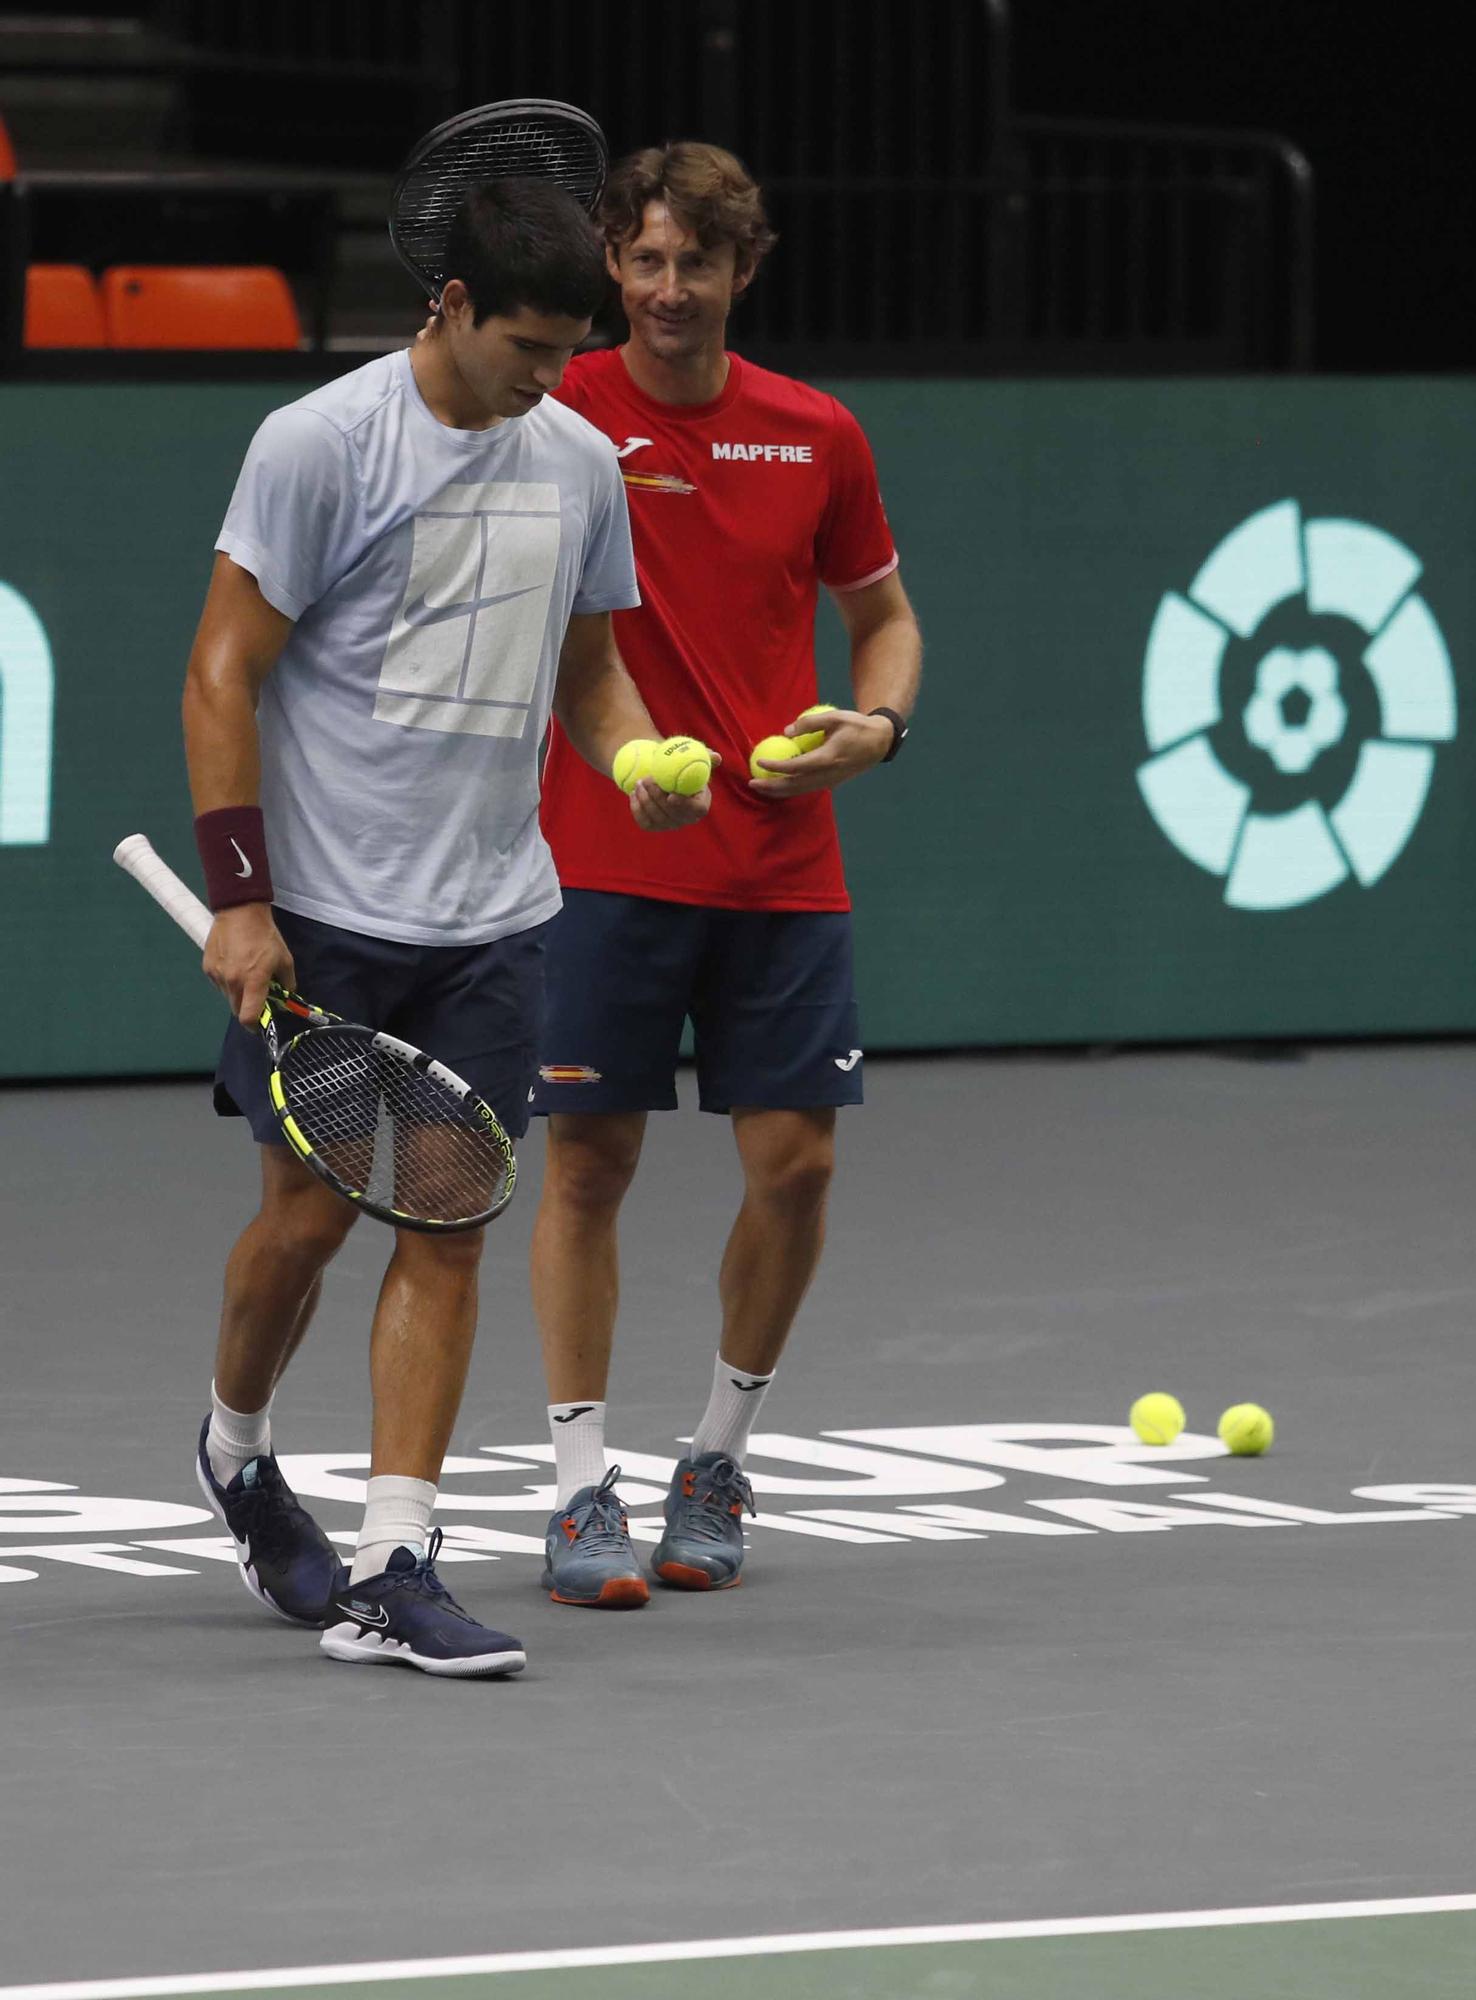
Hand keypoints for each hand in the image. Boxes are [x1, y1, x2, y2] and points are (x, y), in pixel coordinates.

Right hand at [202, 903, 296, 1026]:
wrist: (239, 912)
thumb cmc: (266, 936)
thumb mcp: (285, 959)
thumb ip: (287, 983)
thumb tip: (287, 998)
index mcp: (253, 981)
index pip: (248, 1017)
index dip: (255, 1026)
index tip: (260, 1024)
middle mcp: (232, 982)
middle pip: (237, 1010)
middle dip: (247, 1009)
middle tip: (256, 997)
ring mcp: (217, 975)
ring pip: (228, 997)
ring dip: (237, 995)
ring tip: (245, 976)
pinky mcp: (208, 968)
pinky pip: (219, 984)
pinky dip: (228, 982)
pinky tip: (234, 966)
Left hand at [627, 751, 721, 830]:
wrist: (659, 771)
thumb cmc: (679, 762)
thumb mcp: (690, 756)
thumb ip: (704, 756)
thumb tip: (716, 757)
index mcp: (701, 803)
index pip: (698, 809)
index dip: (685, 805)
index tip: (671, 795)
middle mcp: (687, 818)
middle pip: (673, 814)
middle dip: (658, 797)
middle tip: (646, 780)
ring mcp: (670, 824)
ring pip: (657, 817)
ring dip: (645, 800)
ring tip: (639, 782)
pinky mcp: (654, 826)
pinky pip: (644, 821)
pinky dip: (637, 808)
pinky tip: (634, 793)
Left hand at [749, 708, 891, 797]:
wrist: (880, 742)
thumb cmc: (857, 726)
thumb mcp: (835, 717)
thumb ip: (810, 723)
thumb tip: (786, 731)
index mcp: (828, 758)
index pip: (796, 766)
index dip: (776, 766)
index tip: (760, 761)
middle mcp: (828, 774)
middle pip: (794, 786)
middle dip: (772, 787)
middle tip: (752, 783)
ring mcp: (831, 781)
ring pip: (801, 790)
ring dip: (779, 791)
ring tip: (761, 787)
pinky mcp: (833, 783)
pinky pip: (808, 788)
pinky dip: (792, 789)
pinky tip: (780, 785)